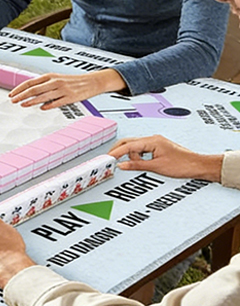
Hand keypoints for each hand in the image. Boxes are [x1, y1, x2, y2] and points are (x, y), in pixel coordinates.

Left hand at [8, 68, 125, 109]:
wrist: (92, 81)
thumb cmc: (72, 81)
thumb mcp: (56, 79)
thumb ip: (43, 85)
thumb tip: (29, 92)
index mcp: (50, 76)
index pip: (30, 82)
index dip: (19, 89)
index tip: (11, 94)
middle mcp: (55, 82)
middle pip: (34, 89)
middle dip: (21, 95)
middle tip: (13, 101)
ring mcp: (62, 90)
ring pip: (43, 96)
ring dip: (31, 101)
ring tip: (23, 105)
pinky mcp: (70, 97)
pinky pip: (57, 102)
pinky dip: (48, 105)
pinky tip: (41, 108)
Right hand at [109, 135, 223, 181]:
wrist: (198, 166)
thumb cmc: (183, 165)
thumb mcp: (156, 167)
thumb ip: (137, 165)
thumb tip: (122, 165)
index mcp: (151, 141)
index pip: (128, 146)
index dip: (116, 152)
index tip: (107, 157)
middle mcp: (152, 139)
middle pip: (129, 142)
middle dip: (119, 151)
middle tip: (110, 159)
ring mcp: (155, 143)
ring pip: (136, 147)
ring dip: (132, 156)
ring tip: (134, 166)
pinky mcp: (158, 148)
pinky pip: (143, 150)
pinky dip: (138, 157)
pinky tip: (140, 164)